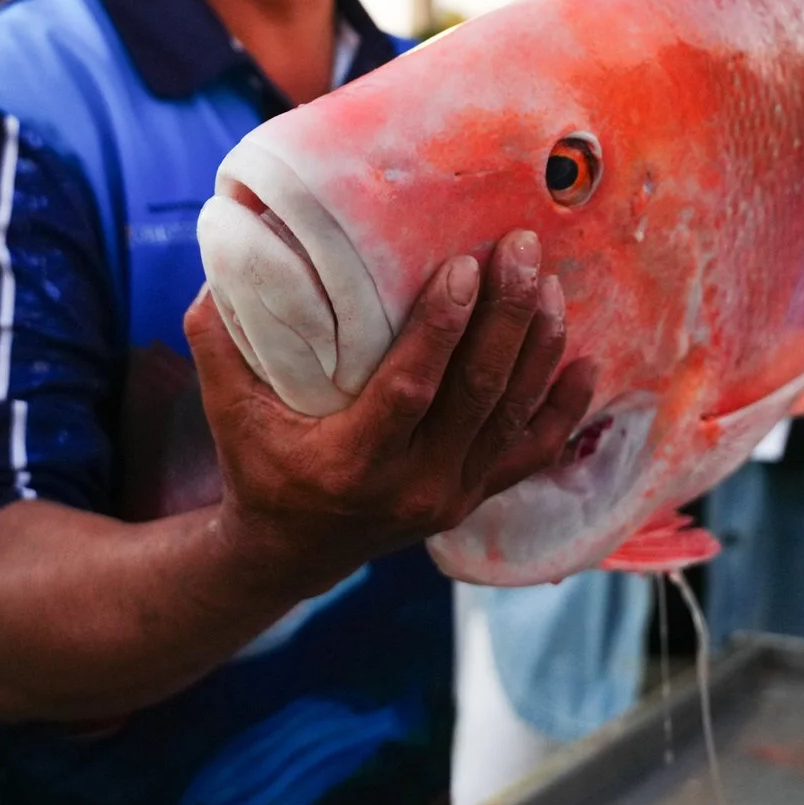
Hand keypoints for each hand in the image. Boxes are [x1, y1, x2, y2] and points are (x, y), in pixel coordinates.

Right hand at [185, 230, 595, 595]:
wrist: (290, 554)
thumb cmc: (257, 467)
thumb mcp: (226, 410)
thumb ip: (218, 339)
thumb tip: (221, 257)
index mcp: (352, 462)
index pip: (412, 388)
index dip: (442, 328)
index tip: (465, 266)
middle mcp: (414, 484)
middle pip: (477, 394)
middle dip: (505, 316)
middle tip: (522, 250)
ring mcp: (451, 495)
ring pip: (512, 416)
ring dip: (537, 347)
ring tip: (549, 284)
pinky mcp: (473, 498)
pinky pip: (533, 453)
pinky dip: (563, 408)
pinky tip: (585, 362)